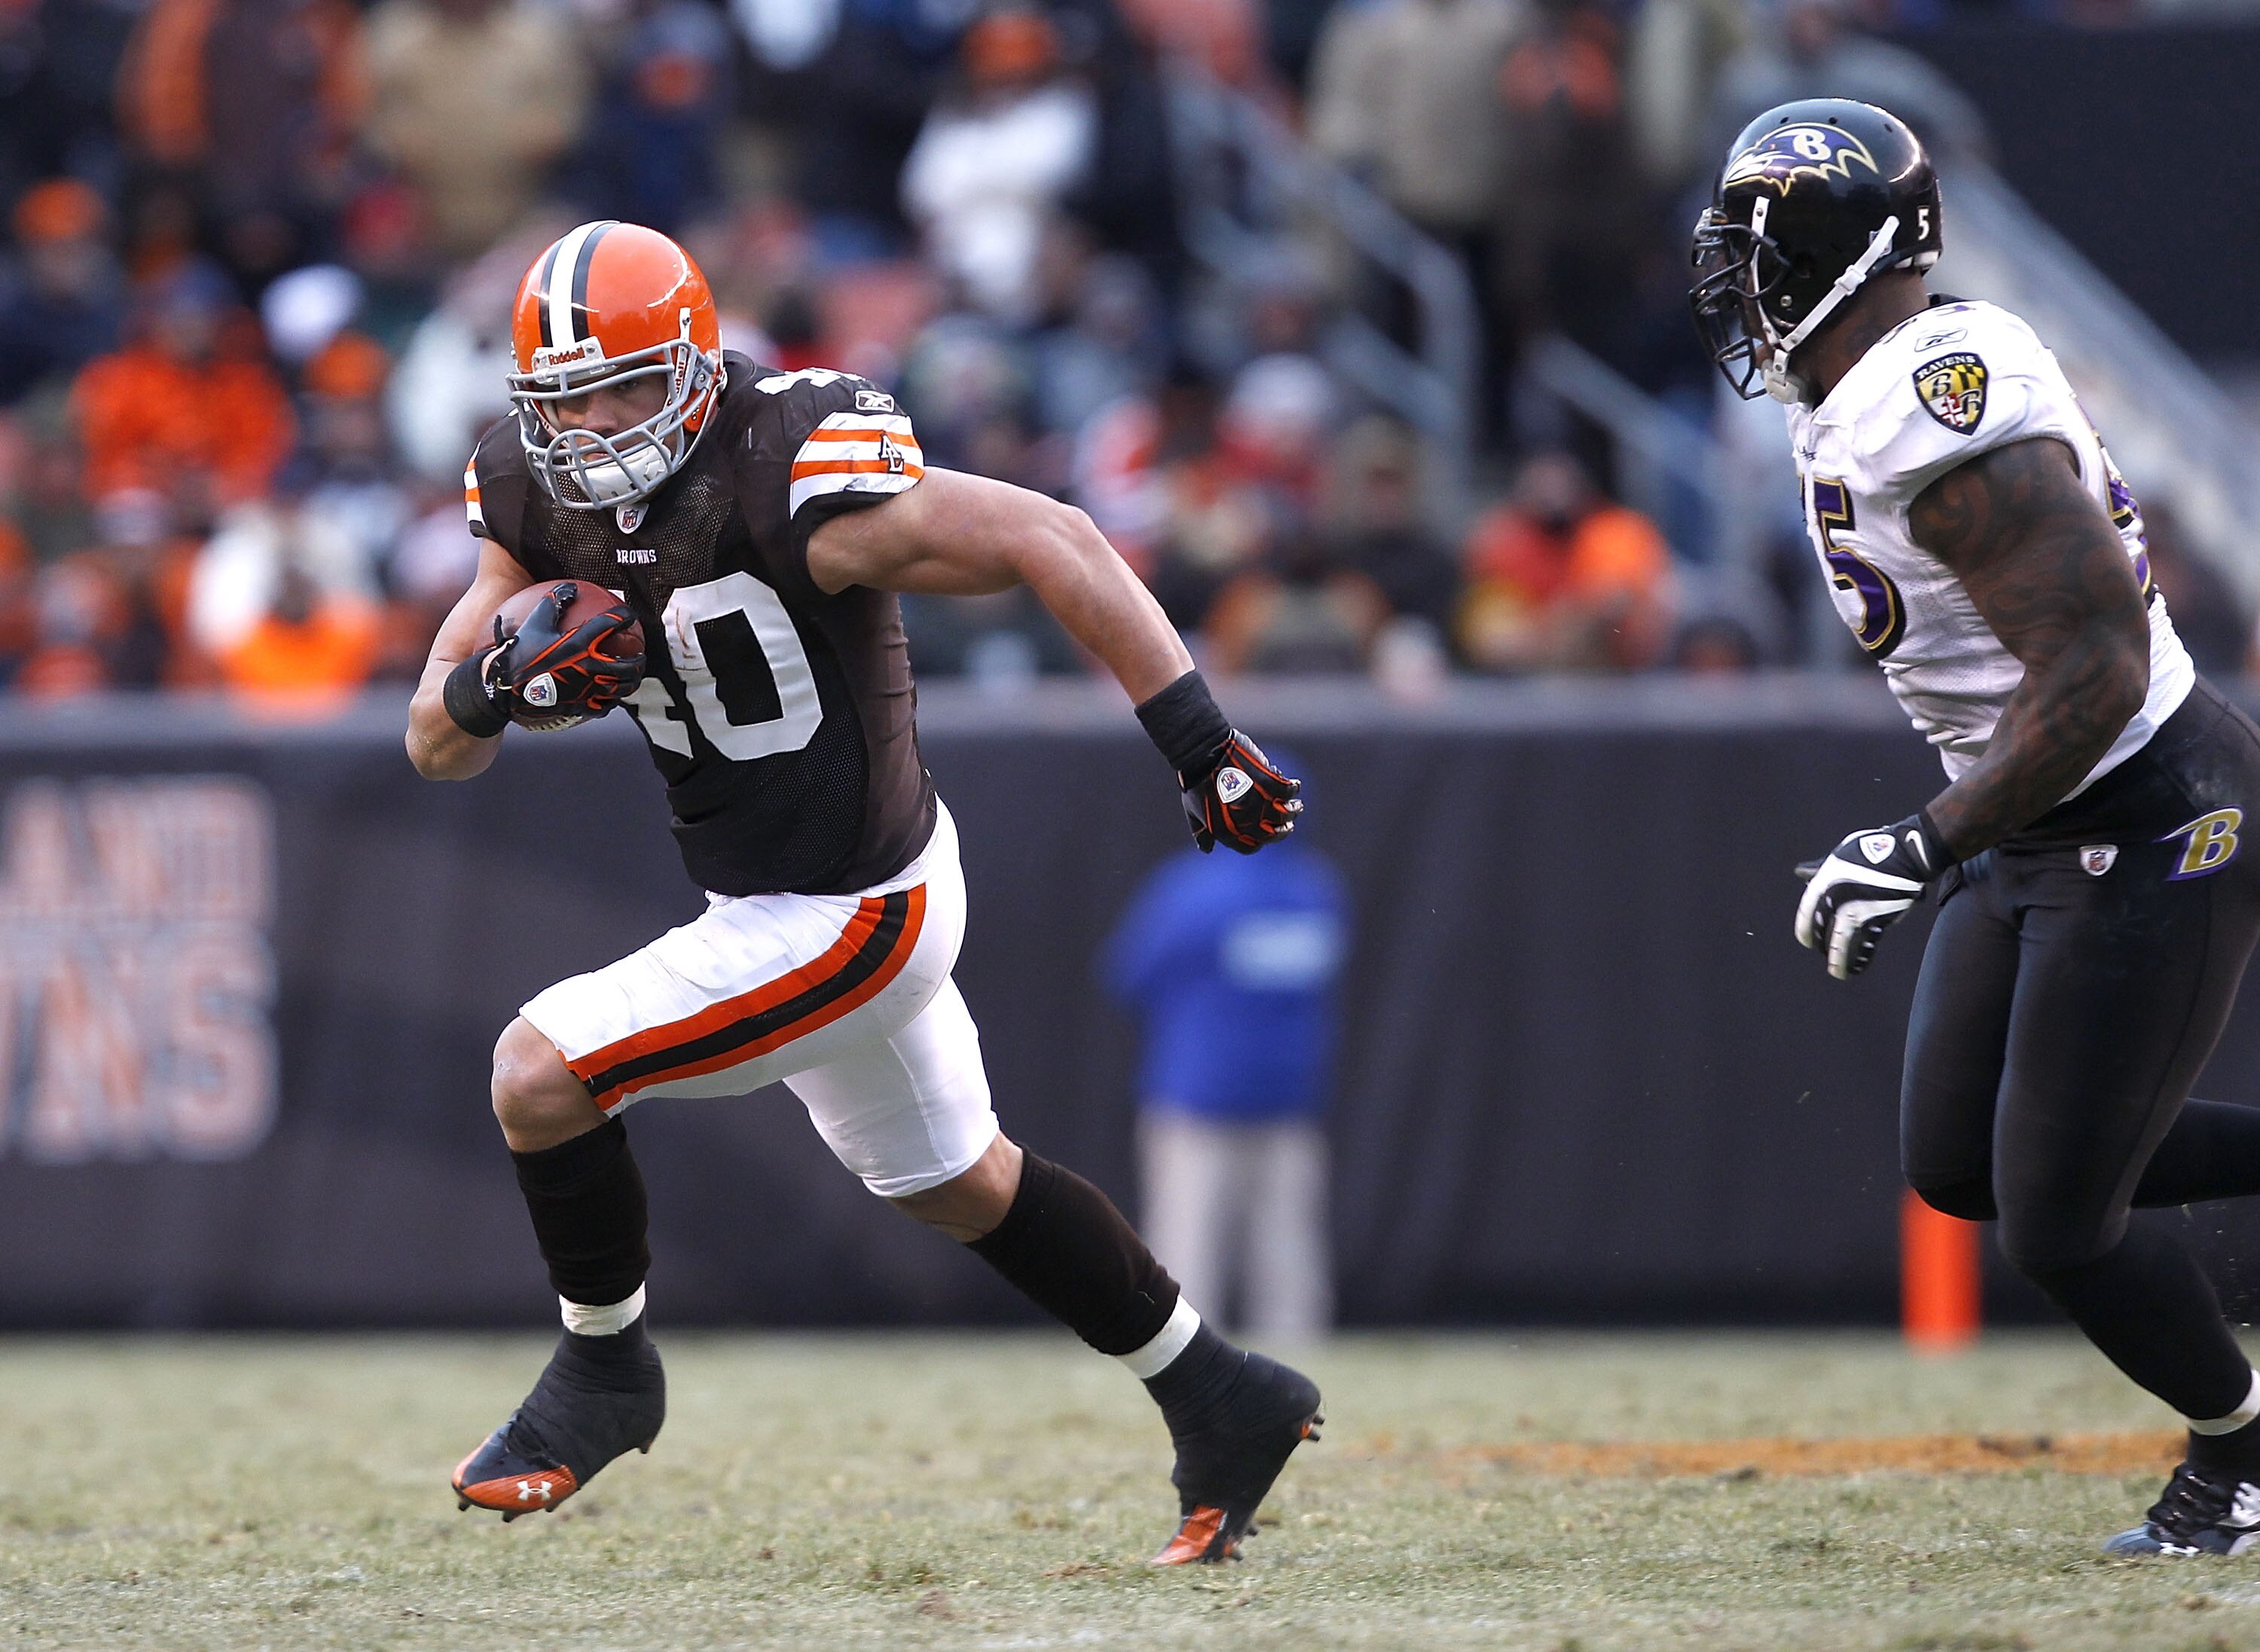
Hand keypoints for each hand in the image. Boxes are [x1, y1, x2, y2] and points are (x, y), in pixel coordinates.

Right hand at [485, 590, 644, 728]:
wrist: (506, 686)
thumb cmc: (519, 651)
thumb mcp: (536, 622)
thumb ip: (555, 602)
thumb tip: (571, 588)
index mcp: (581, 643)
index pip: (612, 624)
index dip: (625, 616)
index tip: (629, 615)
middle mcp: (590, 666)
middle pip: (629, 665)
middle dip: (639, 660)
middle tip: (640, 656)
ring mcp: (588, 689)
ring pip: (623, 688)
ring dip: (632, 681)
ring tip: (632, 676)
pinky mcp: (581, 706)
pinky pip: (605, 707)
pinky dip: (611, 701)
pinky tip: (612, 697)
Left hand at [1180, 731, 1301, 853]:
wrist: (1202, 754)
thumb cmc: (1195, 781)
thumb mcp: (1193, 811)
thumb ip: (1203, 832)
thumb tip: (1207, 849)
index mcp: (1227, 833)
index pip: (1251, 847)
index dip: (1260, 842)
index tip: (1265, 833)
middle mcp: (1246, 822)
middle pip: (1273, 835)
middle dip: (1283, 831)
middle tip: (1288, 824)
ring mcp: (1259, 803)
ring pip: (1285, 814)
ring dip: (1293, 811)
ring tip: (1297, 806)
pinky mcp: (1268, 783)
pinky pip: (1288, 791)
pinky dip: (1293, 788)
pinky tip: (1294, 784)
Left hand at [1793, 814, 1945, 979]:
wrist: (1908, 853)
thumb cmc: (1873, 849)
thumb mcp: (1841, 854)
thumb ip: (1820, 869)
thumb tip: (1800, 873)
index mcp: (1826, 880)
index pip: (1807, 911)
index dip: (1804, 930)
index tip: (1806, 941)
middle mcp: (1839, 897)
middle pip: (1824, 930)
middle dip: (1822, 946)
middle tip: (1823, 955)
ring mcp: (1860, 909)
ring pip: (1844, 942)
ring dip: (1840, 960)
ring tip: (1837, 973)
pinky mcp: (1881, 918)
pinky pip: (1868, 943)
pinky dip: (1863, 956)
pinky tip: (1859, 966)